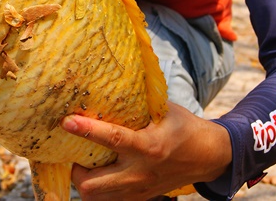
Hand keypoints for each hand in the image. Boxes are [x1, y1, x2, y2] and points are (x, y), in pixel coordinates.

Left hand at [60, 102, 231, 200]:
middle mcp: (141, 172)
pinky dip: (99, 189)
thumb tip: (107, 85)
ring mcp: (139, 189)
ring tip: (84, 164)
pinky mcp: (140, 198)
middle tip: (74, 153)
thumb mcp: (164, 110)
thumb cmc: (183, 127)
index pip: (113, 139)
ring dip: (85, 181)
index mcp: (149, 146)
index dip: (87, 130)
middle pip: (93, 184)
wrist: (207, 156)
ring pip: (97, 197)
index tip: (67, 122)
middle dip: (76, 169)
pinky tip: (99, 172)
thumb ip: (136, 104)